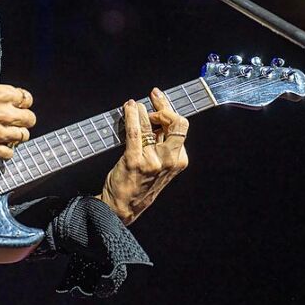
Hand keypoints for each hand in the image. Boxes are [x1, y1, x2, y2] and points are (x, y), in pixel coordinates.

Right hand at [0, 84, 35, 159]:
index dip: (22, 104)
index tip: (18, 106)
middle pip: (30, 119)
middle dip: (23, 121)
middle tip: (14, 122)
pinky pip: (9, 153)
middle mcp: (6, 113)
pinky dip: (6, 151)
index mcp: (2, 94)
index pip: (27, 99)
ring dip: (16, 136)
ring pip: (23, 136)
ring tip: (6, 135)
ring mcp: (0, 132)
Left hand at [99, 88, 189, 224]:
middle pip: (175, 123)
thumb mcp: (160, 165)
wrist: (124, 206)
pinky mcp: (135, 160)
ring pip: (152, 125)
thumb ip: (162, 144)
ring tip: (134, 105)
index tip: (158, 101)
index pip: (181, 128)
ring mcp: (153, 160)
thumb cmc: (140, 183)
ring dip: (142, 110)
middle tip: (151, 98)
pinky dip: (132, 116)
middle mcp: (169, 160)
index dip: (169, 111)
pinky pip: (135, 132)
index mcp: (179, 160)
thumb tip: (157, 118)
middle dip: (163, 107)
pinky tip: (128, 108)